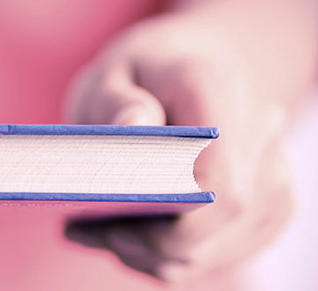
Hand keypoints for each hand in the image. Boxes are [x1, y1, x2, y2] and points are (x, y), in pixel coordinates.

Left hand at [64, 11, 308, 282]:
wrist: (179, 76)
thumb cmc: (136, 79)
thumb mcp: (107, 77)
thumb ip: (115, 100)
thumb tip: (135, 126)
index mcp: (216, 86)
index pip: (219, 173)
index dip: (173, 218)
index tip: (115, 228)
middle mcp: (259, 127)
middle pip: (224, 217)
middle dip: (156, 246)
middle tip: (93, 236)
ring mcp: (272, 167)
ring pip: (227, 242)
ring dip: (161, 255)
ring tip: (103, 235)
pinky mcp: (270, 200)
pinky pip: (229, 249)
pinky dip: (179, 257)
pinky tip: (136, 242)